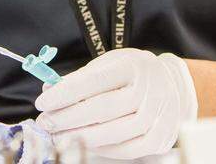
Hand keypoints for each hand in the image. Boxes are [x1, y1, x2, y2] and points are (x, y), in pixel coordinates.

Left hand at [34, 48, 197, 158]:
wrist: (173, 85)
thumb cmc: (133, 73)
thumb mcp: (109, 64)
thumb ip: (79, 78)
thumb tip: (48, 90)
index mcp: (131, 66)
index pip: (93, 81)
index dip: (65, 93)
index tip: (42, 102)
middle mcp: (148, 90)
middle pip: (101, 109)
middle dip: (67, 118)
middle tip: (45, 123)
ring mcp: (157, 116)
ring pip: (113, 133)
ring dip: (80, 137)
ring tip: (59, 136)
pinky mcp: (160, 138)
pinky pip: (127, 150)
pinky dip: (103, 149)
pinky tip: (85, 143)